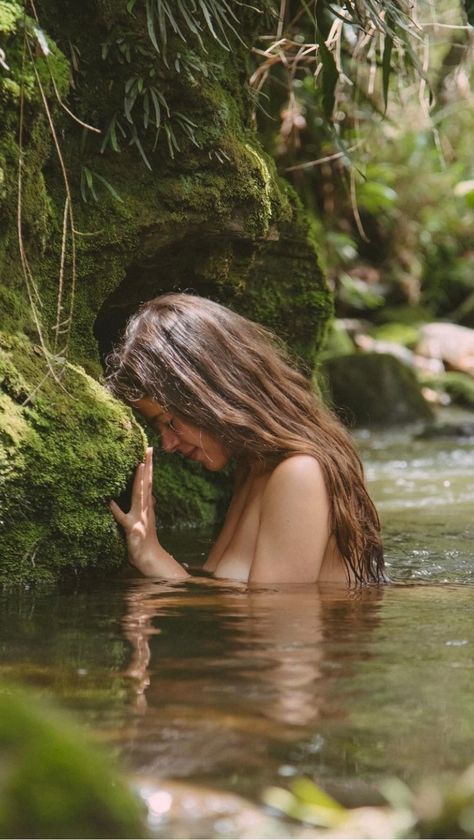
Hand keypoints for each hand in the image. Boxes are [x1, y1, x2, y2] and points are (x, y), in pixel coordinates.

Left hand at [110, 447, 161, 568]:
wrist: (151, 558)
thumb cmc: (146, 540)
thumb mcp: (147, 521)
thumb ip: (149, 508)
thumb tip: (152, 496)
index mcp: (147, 505)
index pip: (149, 481)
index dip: (149, 465)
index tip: (149, 449)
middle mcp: (145, 508)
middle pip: (147, 483)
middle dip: (148, 465)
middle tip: (149, 449)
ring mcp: (140, 518)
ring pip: (139, 496)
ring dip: (139, 481)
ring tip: (139, 466)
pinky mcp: (132, 529)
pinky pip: (123, 519)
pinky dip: (116, 510)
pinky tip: (109, 502)